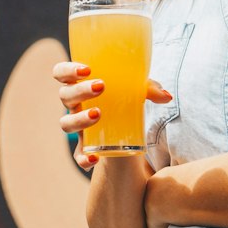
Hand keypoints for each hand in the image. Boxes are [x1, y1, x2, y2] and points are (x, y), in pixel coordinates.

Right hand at [53, 62, 171, 169]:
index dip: (67, 70)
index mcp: (81, 87)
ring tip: (98, 114)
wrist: (127, 135)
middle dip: (80, 90)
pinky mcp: (85, 150)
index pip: (61, 73)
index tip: (87, 69)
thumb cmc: (125, 103)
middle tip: (101, 87)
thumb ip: (149, 90)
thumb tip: (166, 97)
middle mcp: (75, 106)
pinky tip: (95, 157)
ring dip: (79, 118)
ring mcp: (78, 129)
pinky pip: (78, 156)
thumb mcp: (136, 93)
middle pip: (65, 95)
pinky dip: (83, 158)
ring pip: (66, 123)